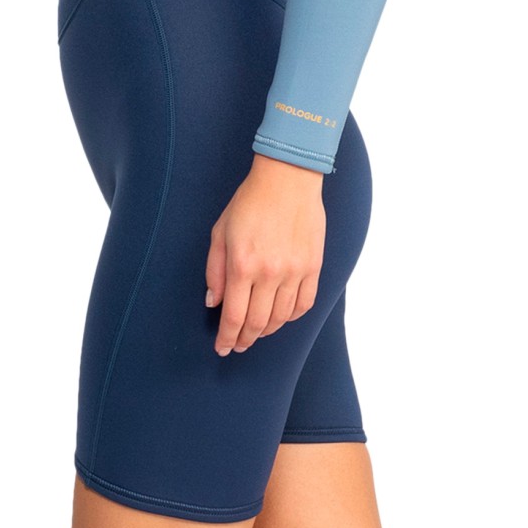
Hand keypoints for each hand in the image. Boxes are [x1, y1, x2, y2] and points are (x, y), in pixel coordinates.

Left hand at [205, 154, 325, 355]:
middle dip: (245, 339)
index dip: (227, 338)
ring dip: (267, 331)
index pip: (234, 316)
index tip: (222, 348)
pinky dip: (291, 316)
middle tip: (238, 344)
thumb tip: (214, 302)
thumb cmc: (249, 201)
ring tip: (257, 331)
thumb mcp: (220, 231)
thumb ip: (215, 270)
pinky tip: (281, 315)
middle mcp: (270, 272)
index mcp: (243, 264)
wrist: (287, 178)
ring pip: (281, 318)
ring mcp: (295, 271)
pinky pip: (304, 304)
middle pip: (257, 323)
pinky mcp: (313, 266)